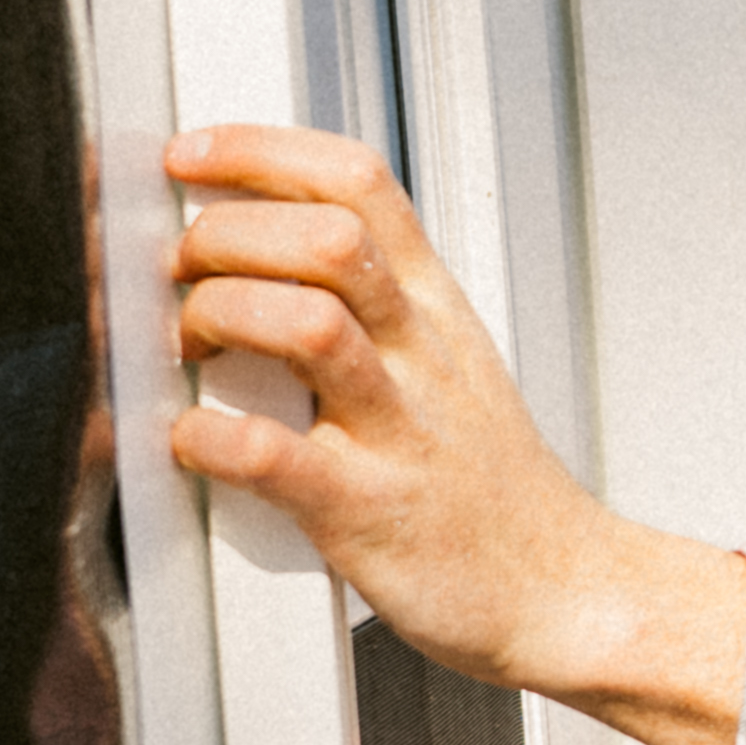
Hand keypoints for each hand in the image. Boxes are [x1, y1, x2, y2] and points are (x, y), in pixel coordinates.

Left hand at [160, 125, 745, 744]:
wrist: (565, 592)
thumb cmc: (492, 490)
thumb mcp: (451, 363)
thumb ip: (375, 303)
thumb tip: (270, 250)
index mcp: (434, 309)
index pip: (359, 184)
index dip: (262, 151)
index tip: (195, 156)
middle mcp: (420, 355)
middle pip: (327, 236)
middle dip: (229, 232)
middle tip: (179, 267)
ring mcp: (399, 431)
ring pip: (311, 324)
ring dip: (224, 313)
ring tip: (188, 341)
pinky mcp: (367, 512)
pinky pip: (279, 455)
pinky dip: (214, 436)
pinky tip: (191, 437)